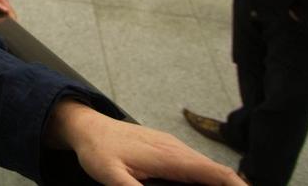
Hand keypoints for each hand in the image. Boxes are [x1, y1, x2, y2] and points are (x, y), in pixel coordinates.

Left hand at [46, 101, 243, 185]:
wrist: (88, 127)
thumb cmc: (98, 151)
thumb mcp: (112, 177)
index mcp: (170, 157)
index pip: (215, 172)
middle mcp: (177, 150)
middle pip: (217, 172)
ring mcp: (174, 148)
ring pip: (207, 169)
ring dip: (220, 185)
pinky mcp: (168, 150)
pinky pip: (196, 166)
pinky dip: (207, 180)